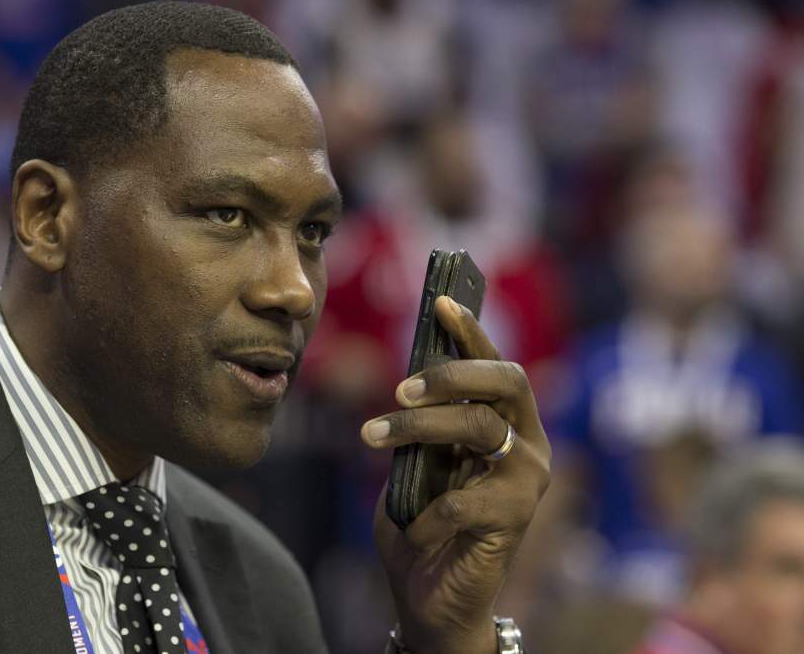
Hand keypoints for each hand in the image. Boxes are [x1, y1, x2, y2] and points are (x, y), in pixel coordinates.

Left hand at [361, 296, 550, 653]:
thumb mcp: (415, 463)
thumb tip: (405, 378)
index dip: (471, 332)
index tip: (440, 302)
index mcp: (507, 424)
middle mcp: (528, 445)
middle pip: (502, 382)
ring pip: (479, 428)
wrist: (430, 598)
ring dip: (417, 429)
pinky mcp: (515, 520)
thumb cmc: (420, 524)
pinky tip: (412, 530)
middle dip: (446, 376)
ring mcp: (527, 481)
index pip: (496, 365)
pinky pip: (462, 500)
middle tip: (396, 390)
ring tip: (371, 437)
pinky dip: (425, 514)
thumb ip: (421, 425)